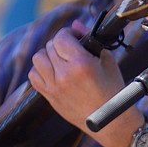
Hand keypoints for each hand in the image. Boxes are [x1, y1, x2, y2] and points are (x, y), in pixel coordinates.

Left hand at [29, 20, 142, 146]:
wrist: (111, 121)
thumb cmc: (114, 91)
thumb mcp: (108, 61)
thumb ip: (90, 41)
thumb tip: (76, 25)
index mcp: (81, 65)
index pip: (62, 37)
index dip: (68, 33)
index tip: (76, 36)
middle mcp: (64, 75)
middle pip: (50, 46)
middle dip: (61, 44)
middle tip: (71, 49)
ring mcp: (54, 87)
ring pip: (38, 59)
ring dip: (48, 55)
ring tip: (60, 59)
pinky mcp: (49, 97)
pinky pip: (34, 76)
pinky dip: (40, 70)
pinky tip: (52, 71)